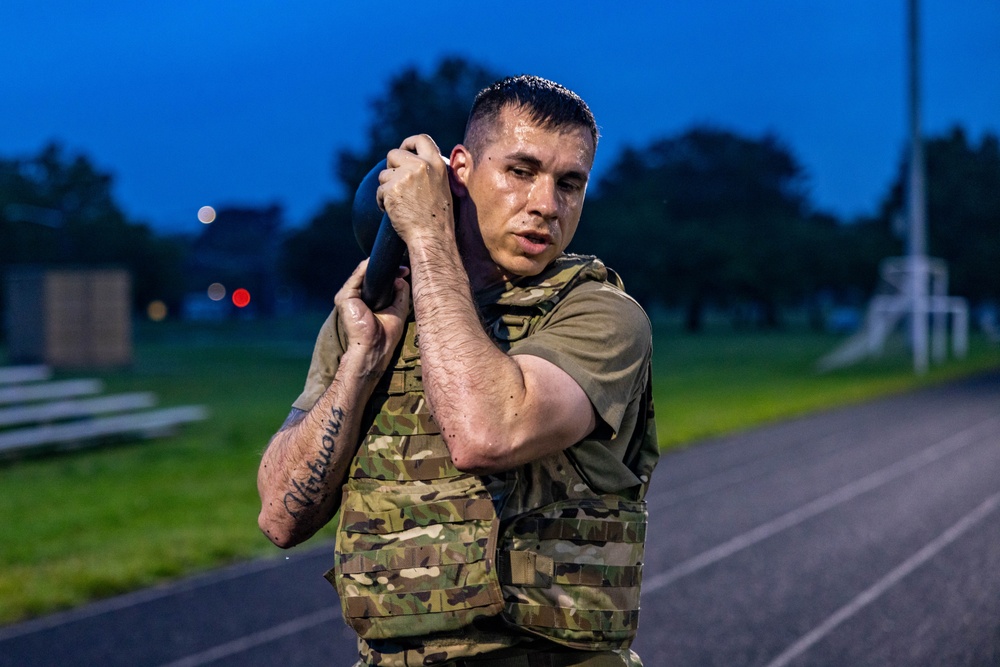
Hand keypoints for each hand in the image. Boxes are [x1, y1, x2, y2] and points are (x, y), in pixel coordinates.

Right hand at [334, 259, 410, 375]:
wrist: (374, 348)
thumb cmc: (385, 335)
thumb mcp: (398, 309)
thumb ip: (400, 292)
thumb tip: (401, 277)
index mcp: (366, 301)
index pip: (375, 281)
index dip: (390, 273)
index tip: (405, 271)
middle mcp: (356, 298)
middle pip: (369, 276)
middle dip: (386, 269)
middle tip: (404, 269)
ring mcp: (348, 297)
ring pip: (362, 274)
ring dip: (378, 267)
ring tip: (395, 268)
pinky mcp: (344, 297)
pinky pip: (356, 277)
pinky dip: (367, 268)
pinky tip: (377, 265)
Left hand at [377, 134, 454, 244]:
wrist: (432, 237)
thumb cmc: (438, 218)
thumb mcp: (442, 187)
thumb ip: (431, 171)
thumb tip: (414, 162)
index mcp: (437, 164)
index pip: (421, 139)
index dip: (408, 143)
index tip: (403, 151)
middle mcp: (421, 166)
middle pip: (394, 154)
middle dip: (391, 167)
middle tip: (396, 183)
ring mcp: (405, 176)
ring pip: (384, 174)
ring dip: (387, 188)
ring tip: (399, 203)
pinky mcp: (391, 189)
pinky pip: (379, 190)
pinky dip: (382, 201)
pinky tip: (393, 211)